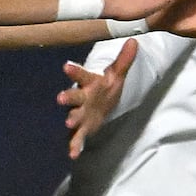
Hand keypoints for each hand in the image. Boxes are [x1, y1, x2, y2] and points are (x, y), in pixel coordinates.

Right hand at [58, 40, 137, 158]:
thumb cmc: (106, 87)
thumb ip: (124, 59)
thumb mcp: (117, 74)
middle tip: (60, 98)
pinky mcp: (82, 128)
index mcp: (89, 83)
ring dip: (72, 120)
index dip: (74, 70)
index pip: (81, 74)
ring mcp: (80, 113)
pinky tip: (72, 154)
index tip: (66, 66)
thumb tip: (135, 40)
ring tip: (69, 123)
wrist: (102, 105)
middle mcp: (82, 97)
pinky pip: (76, 137)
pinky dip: (74, 145)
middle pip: (74, 96)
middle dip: (68, 97)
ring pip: (74, 116)